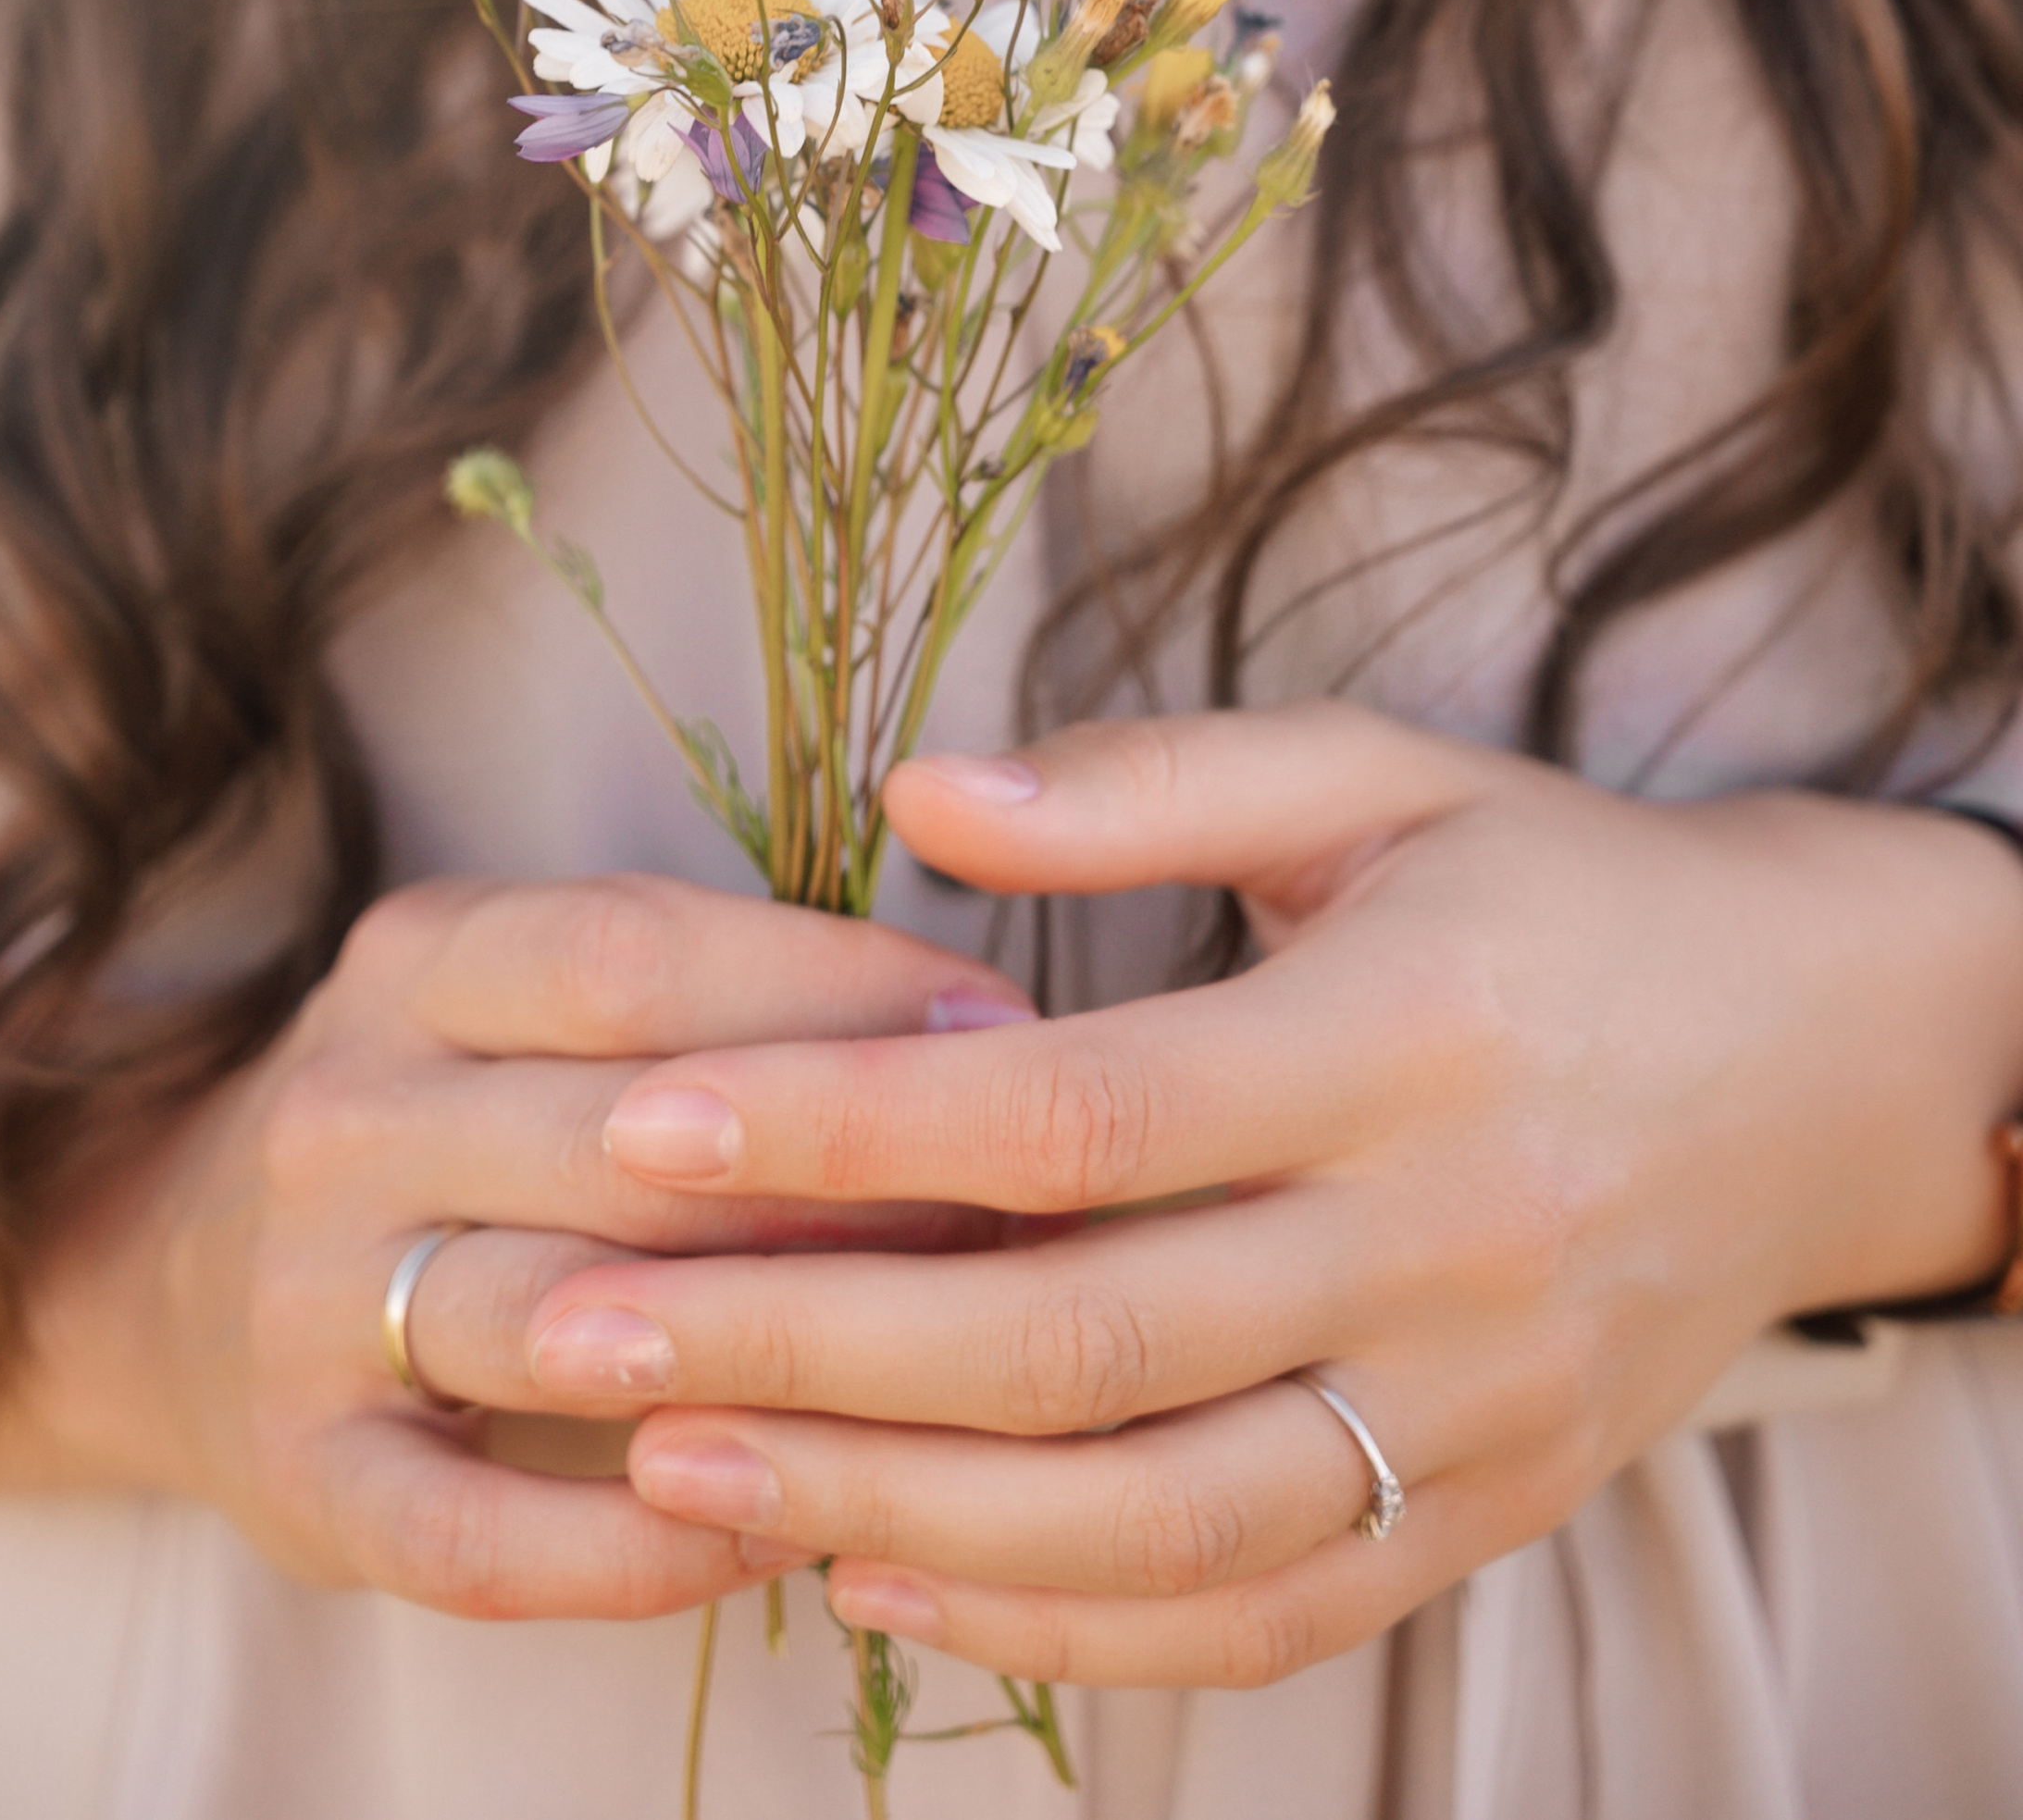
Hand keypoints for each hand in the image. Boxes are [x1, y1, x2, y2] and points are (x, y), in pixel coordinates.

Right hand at [24, 871, 1029, 1621]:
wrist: (159, 1277)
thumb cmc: (448, 1118)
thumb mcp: (531, 1000)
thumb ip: (712, 999)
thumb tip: (986, 1036)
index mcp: (418, 957)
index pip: (639, 955)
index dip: (833, 991)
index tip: (1002, 1037)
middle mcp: (344, 1112)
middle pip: (626, 1140)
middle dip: (848, 1176)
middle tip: (1027, 1215)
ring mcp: (305, 1304)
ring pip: (570, 1324)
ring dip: (776, 1354)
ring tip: (953, 1374)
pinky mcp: (305, 1484)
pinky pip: (490, 1538)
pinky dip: (647, 1546)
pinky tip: (788, 1529)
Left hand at [511, 707, 2022, 1687]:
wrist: (1824, 1058)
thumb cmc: (1555, 886)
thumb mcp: (1377, 778)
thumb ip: (1140, 783)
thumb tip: (907, 796)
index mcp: (1401, 1034)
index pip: (1078, 1117)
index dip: (846, 1129)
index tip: (646, 1119)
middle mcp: (1444, 1242)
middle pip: (1083, 1344)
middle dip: (805, 1351)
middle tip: (579, 1334)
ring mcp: (1476, 1406)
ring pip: (1153, 1519)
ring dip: (897, 1515)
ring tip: (678, 1476)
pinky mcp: (1490, 1510)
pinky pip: (1259, 1613)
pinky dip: (1063, 1625)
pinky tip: (883, 1575)